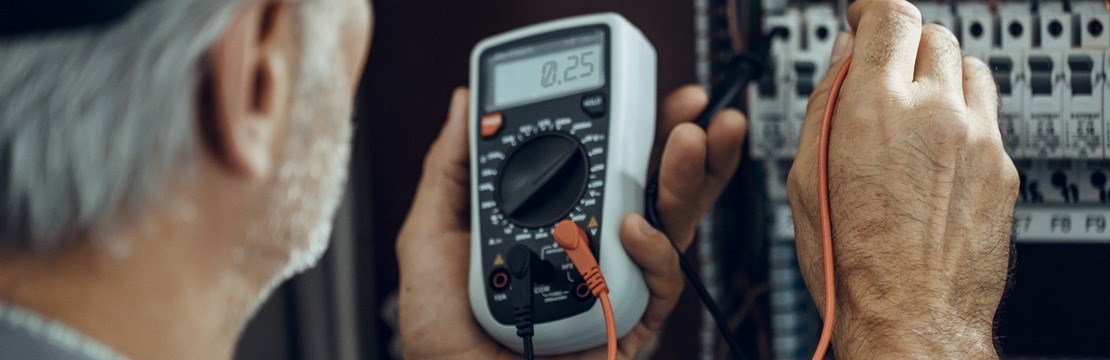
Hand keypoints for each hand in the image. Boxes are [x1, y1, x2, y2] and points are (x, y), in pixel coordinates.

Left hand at [395, 86, 746, 358]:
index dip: (632, 127)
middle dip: (683, 145)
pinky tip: (633, 229)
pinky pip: (660, 285)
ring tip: (689, 143)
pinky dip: (653, 253)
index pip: (606, 164)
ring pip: (672, 227)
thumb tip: (467, 106)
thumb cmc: (443, 332)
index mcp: (557, 220)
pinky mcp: (627, 322)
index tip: (643, 93)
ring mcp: (615, 284)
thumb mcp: (433, 234)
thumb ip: (451, 168)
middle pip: (654, 189)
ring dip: (687, 181)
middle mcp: (594, 248)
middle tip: (697, 110)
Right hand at [787, 0, 1016, 357]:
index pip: (891, 17)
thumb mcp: (804, 178)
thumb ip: (825, 104)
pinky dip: (961, 117)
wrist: (911, 317)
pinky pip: (987, 115)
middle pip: (933, 35)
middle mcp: (935, 114)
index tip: (865, 18)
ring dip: (939, 76)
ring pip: (968, 68)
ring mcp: (977, 139)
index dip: (873, 9)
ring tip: (913, 113)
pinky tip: (936, 153)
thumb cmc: (851, 262)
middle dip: (904, 46)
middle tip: (883, 74)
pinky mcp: (1004, 167)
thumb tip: (843, 57)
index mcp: (875, 109)